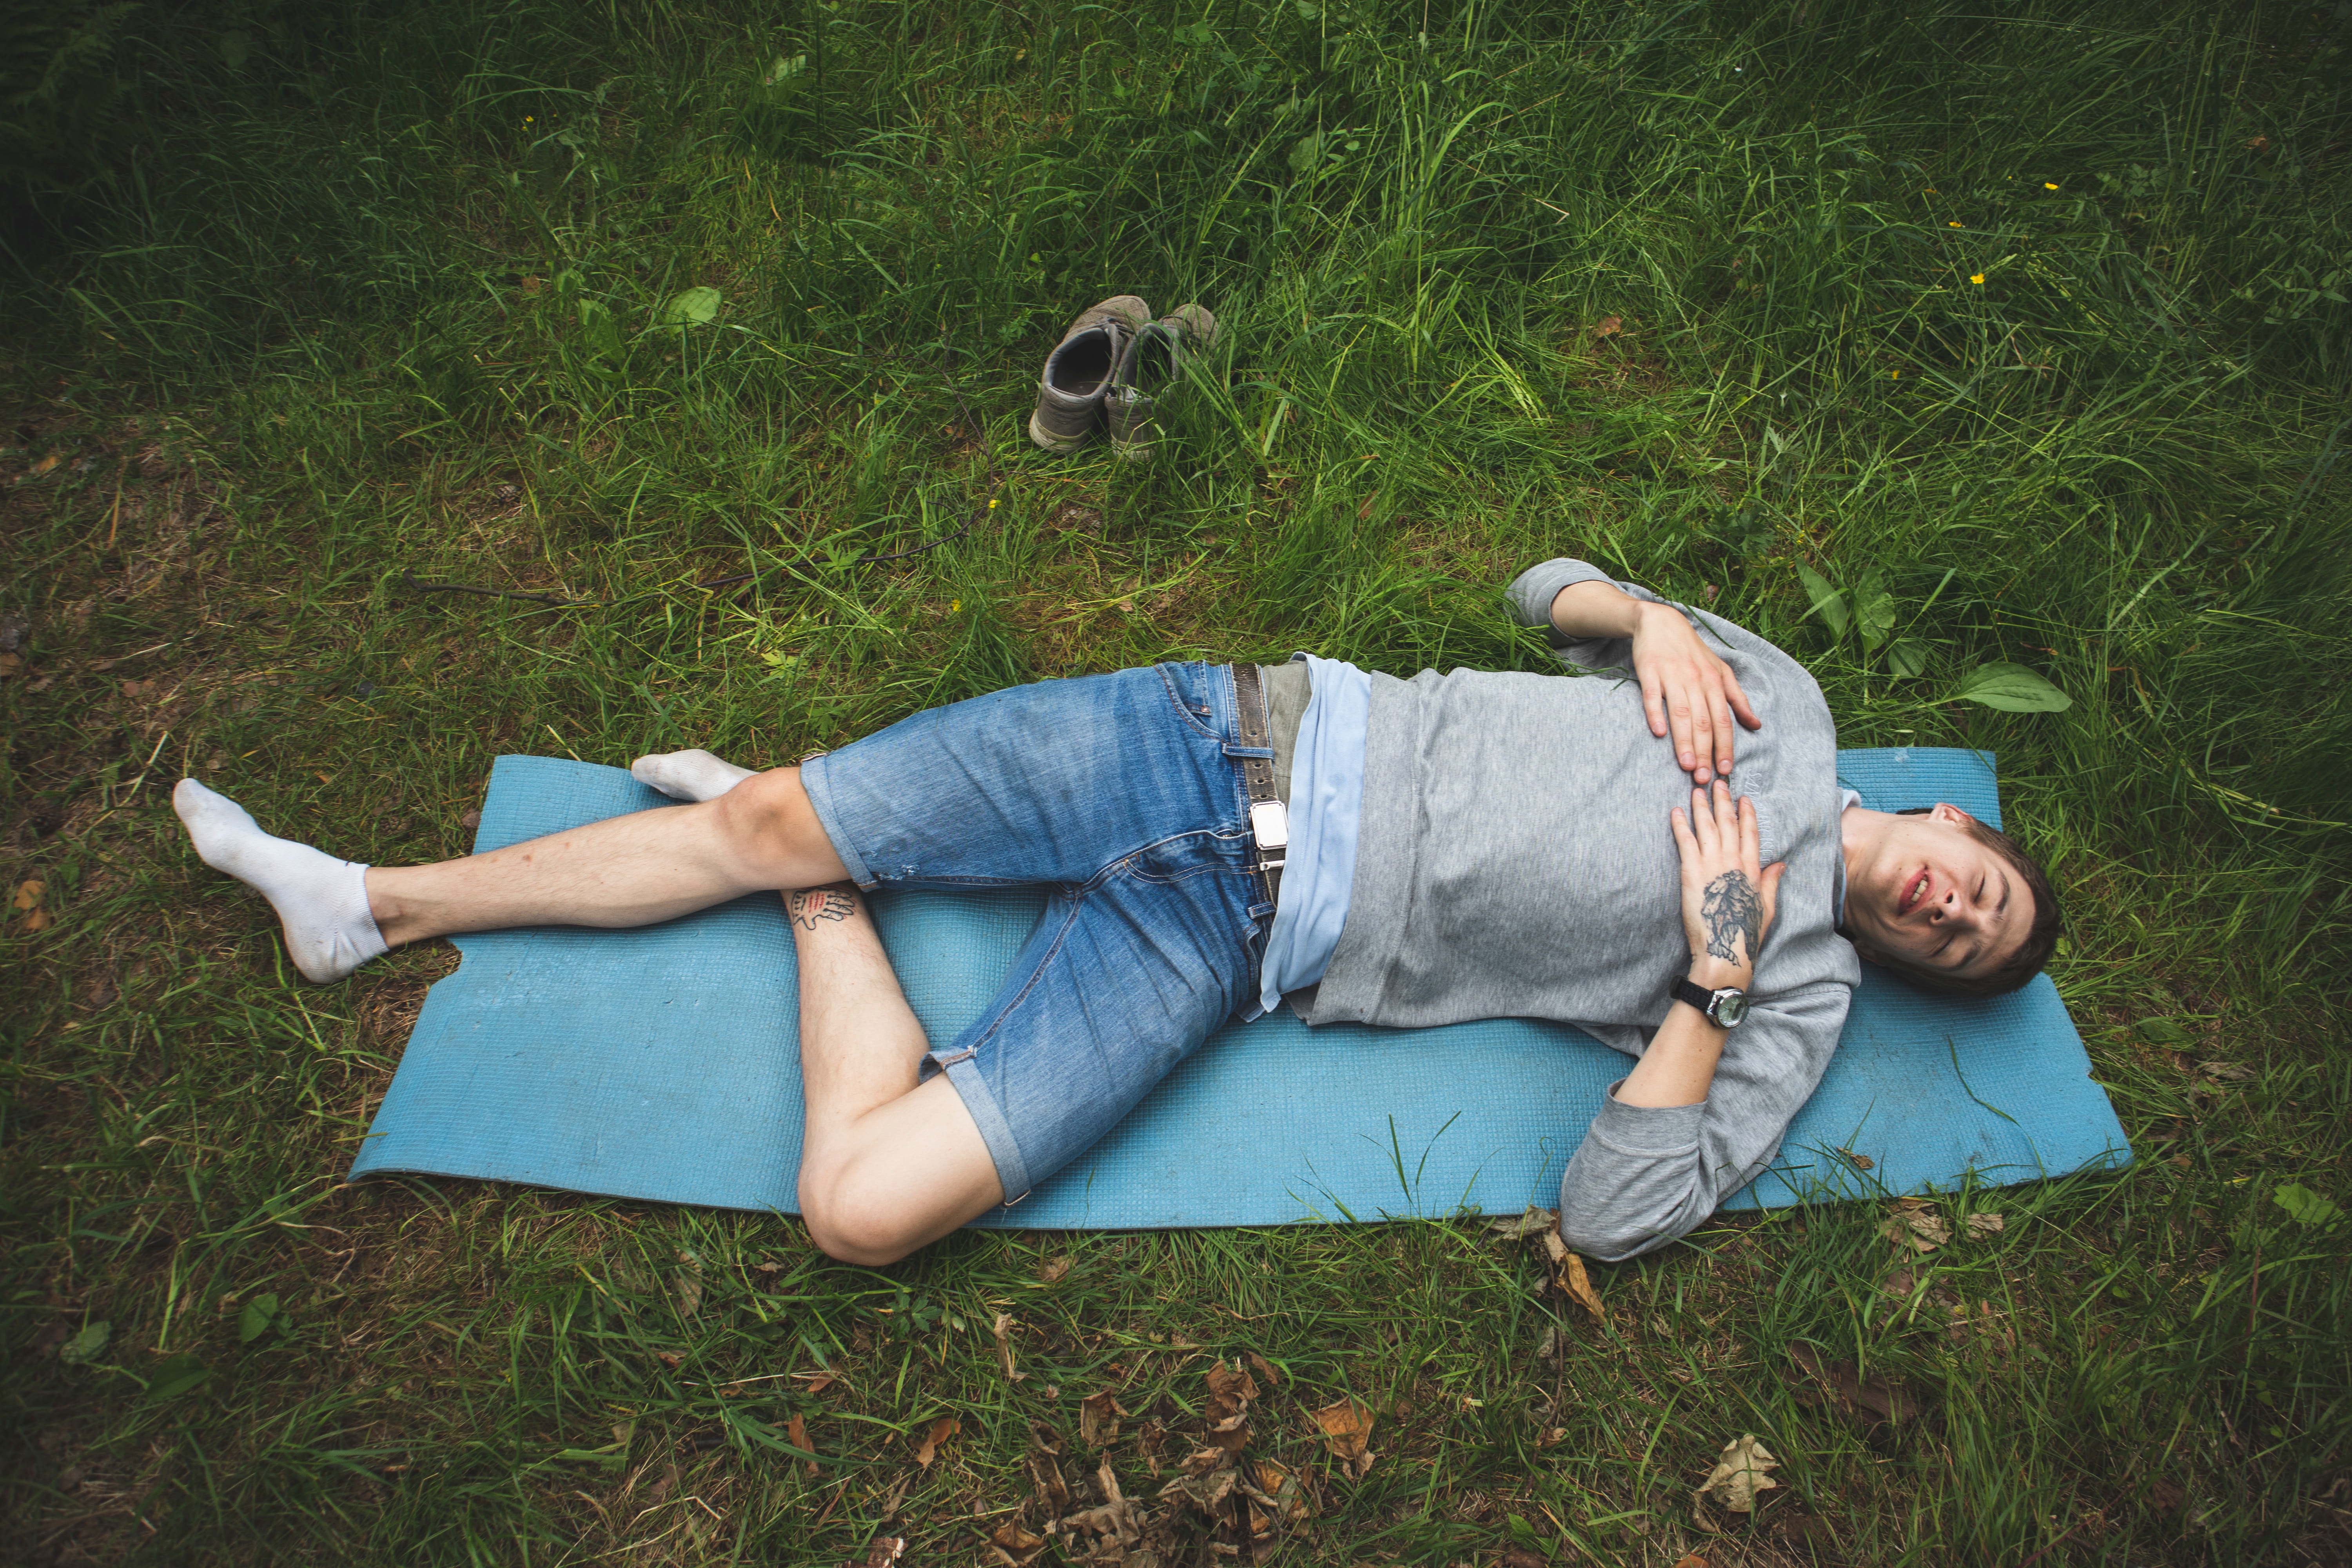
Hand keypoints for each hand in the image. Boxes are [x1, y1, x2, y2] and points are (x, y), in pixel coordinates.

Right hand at [1630, 600, 1759, 784]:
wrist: (1660, 622)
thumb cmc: (1692, 651)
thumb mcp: (1721, 671)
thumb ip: (1737, 699)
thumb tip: (1756, 725)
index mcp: (1715, 681)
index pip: (1723, 719)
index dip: (1725, 746)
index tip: (1725, 770)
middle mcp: (1696, 679)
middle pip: (1703, 721)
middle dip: (1705, 751)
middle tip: (1704, 778)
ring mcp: (1672, 675)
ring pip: (1681, 713)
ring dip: (1684, 741)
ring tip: (1687, 766)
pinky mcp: (1650, 671)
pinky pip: (1653, 695)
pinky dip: (1656, 713)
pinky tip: (1659, 733)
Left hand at [1670, 781, 1784, 985]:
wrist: (1724, 949)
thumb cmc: (1745, 933)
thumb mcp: (1767, 907)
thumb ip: (1771, 882)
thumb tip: (1780, 863)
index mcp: (1752, 869)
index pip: (1750, 833)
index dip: (1746, 813)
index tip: (1743, 798)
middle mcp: (1733, 861)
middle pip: (1728, 823)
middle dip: (1723, 801)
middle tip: (1718, 783)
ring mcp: (1712, 864)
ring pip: (1706, 827)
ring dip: (1701, 806)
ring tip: (1697, 789)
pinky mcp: (1691, 871)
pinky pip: (1685, 841)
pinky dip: (1679, 824)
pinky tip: (1675, 811)